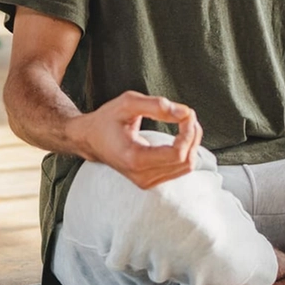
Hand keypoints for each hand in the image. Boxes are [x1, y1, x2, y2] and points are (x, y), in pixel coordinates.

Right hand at [69, 91, 203, 189]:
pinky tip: (181, 135)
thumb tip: (184, 113)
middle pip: (186, 161)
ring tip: (185, 123)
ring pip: (187, 167)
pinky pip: (180, 169)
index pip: (177, 154)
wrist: (91, 140)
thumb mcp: (128, 103)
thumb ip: (156, 105)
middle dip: (193, 135)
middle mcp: (141, 176)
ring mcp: (147, 182)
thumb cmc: (108, 119)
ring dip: (192, 143)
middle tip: (186, 114)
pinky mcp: (152, 181)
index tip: (186, 114)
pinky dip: (186, 150)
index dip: (188, 133)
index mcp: (134, 158)